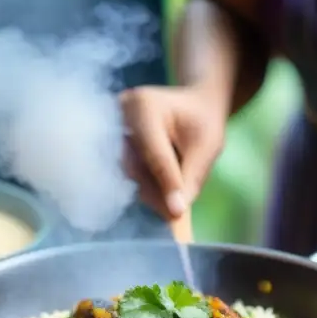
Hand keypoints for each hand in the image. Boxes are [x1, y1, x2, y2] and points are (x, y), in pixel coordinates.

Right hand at [119, 85, 226, 220]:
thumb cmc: (203, 122)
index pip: (155, 153)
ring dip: (150, 190)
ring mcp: (111, 127)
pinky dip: (144, 184)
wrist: (191, 106)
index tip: (177, 212)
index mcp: (145, 105)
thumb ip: (191, 177)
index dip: (167, 184)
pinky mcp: (109, 140)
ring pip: (129, 172)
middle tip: (176, 212)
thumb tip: (175, 211)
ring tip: (172, 200)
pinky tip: (160, 190)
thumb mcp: (207, 147)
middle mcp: (120, 114)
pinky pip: (125, 170)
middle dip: (157, 191)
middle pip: (136, 165)